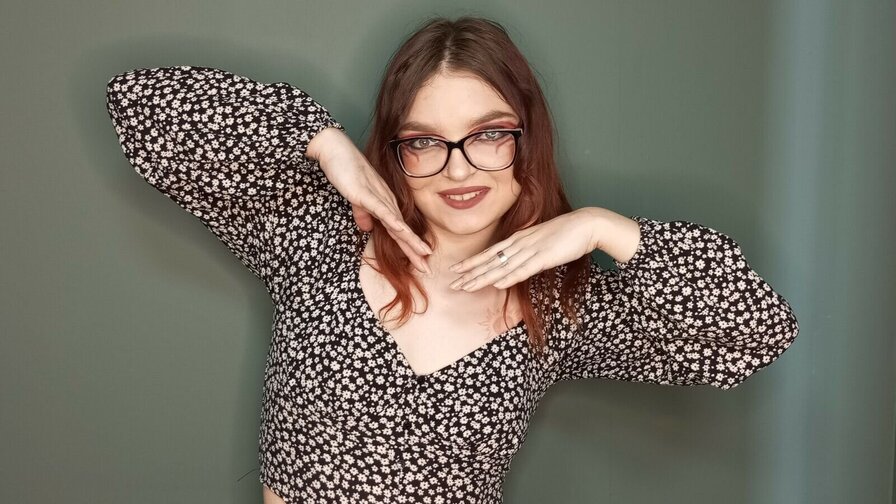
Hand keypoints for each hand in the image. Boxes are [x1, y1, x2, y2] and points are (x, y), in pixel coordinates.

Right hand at [307, 127, 431, 272]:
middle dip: (415, 252)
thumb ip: (363, 213)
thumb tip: (367, 228)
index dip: (410, 249)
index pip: (400, 232)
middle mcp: (386, 203)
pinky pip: (382, 210)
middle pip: (403, 232)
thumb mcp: (356, 199)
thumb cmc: (346, 172)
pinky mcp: (366, 194)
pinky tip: (402, 231)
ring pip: (397, 224)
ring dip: (410, 241)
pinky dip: (392, 222)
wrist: (336, 150)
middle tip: (428, 269)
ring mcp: (378, 198)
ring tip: (424, 255)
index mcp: (385, 206)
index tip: (421, 264)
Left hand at [448, 208, 600, 291]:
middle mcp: (520, 244)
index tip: (457, 270)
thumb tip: (516, 263)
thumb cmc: (565, 234)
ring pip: (502, 267)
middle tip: (453, 284)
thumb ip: (527, 251)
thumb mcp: (540, 242)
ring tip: (466, 287)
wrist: (585, 224)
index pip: (490, 253)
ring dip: (483, 278)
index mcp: (519, 239)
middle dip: (470, 274)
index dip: (472, 262)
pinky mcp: (544, 257)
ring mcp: (531, 250)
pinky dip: (510, 277)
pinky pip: (524, 269)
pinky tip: (497, 284)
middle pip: (490, 261)